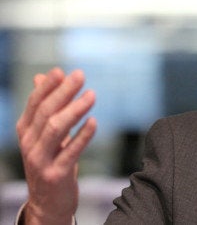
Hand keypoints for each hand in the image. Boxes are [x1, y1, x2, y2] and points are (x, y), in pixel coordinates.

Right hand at [16, 68, 96, 224]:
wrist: (47, 203)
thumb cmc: (49, 162)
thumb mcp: (44, 135)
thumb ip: (44, 107)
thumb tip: (42, 77)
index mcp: (26, 132)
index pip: (34, 104)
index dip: (47, 87)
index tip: (61, 71)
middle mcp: (29, 144)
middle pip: (45, 113)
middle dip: (63, 92)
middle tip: (80, 76)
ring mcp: (41, 160)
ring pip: (55, 129)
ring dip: (74, 110)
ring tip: (91, 95)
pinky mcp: (56, 174)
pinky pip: (70, 152)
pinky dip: (82, 136)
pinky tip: (94, 122)